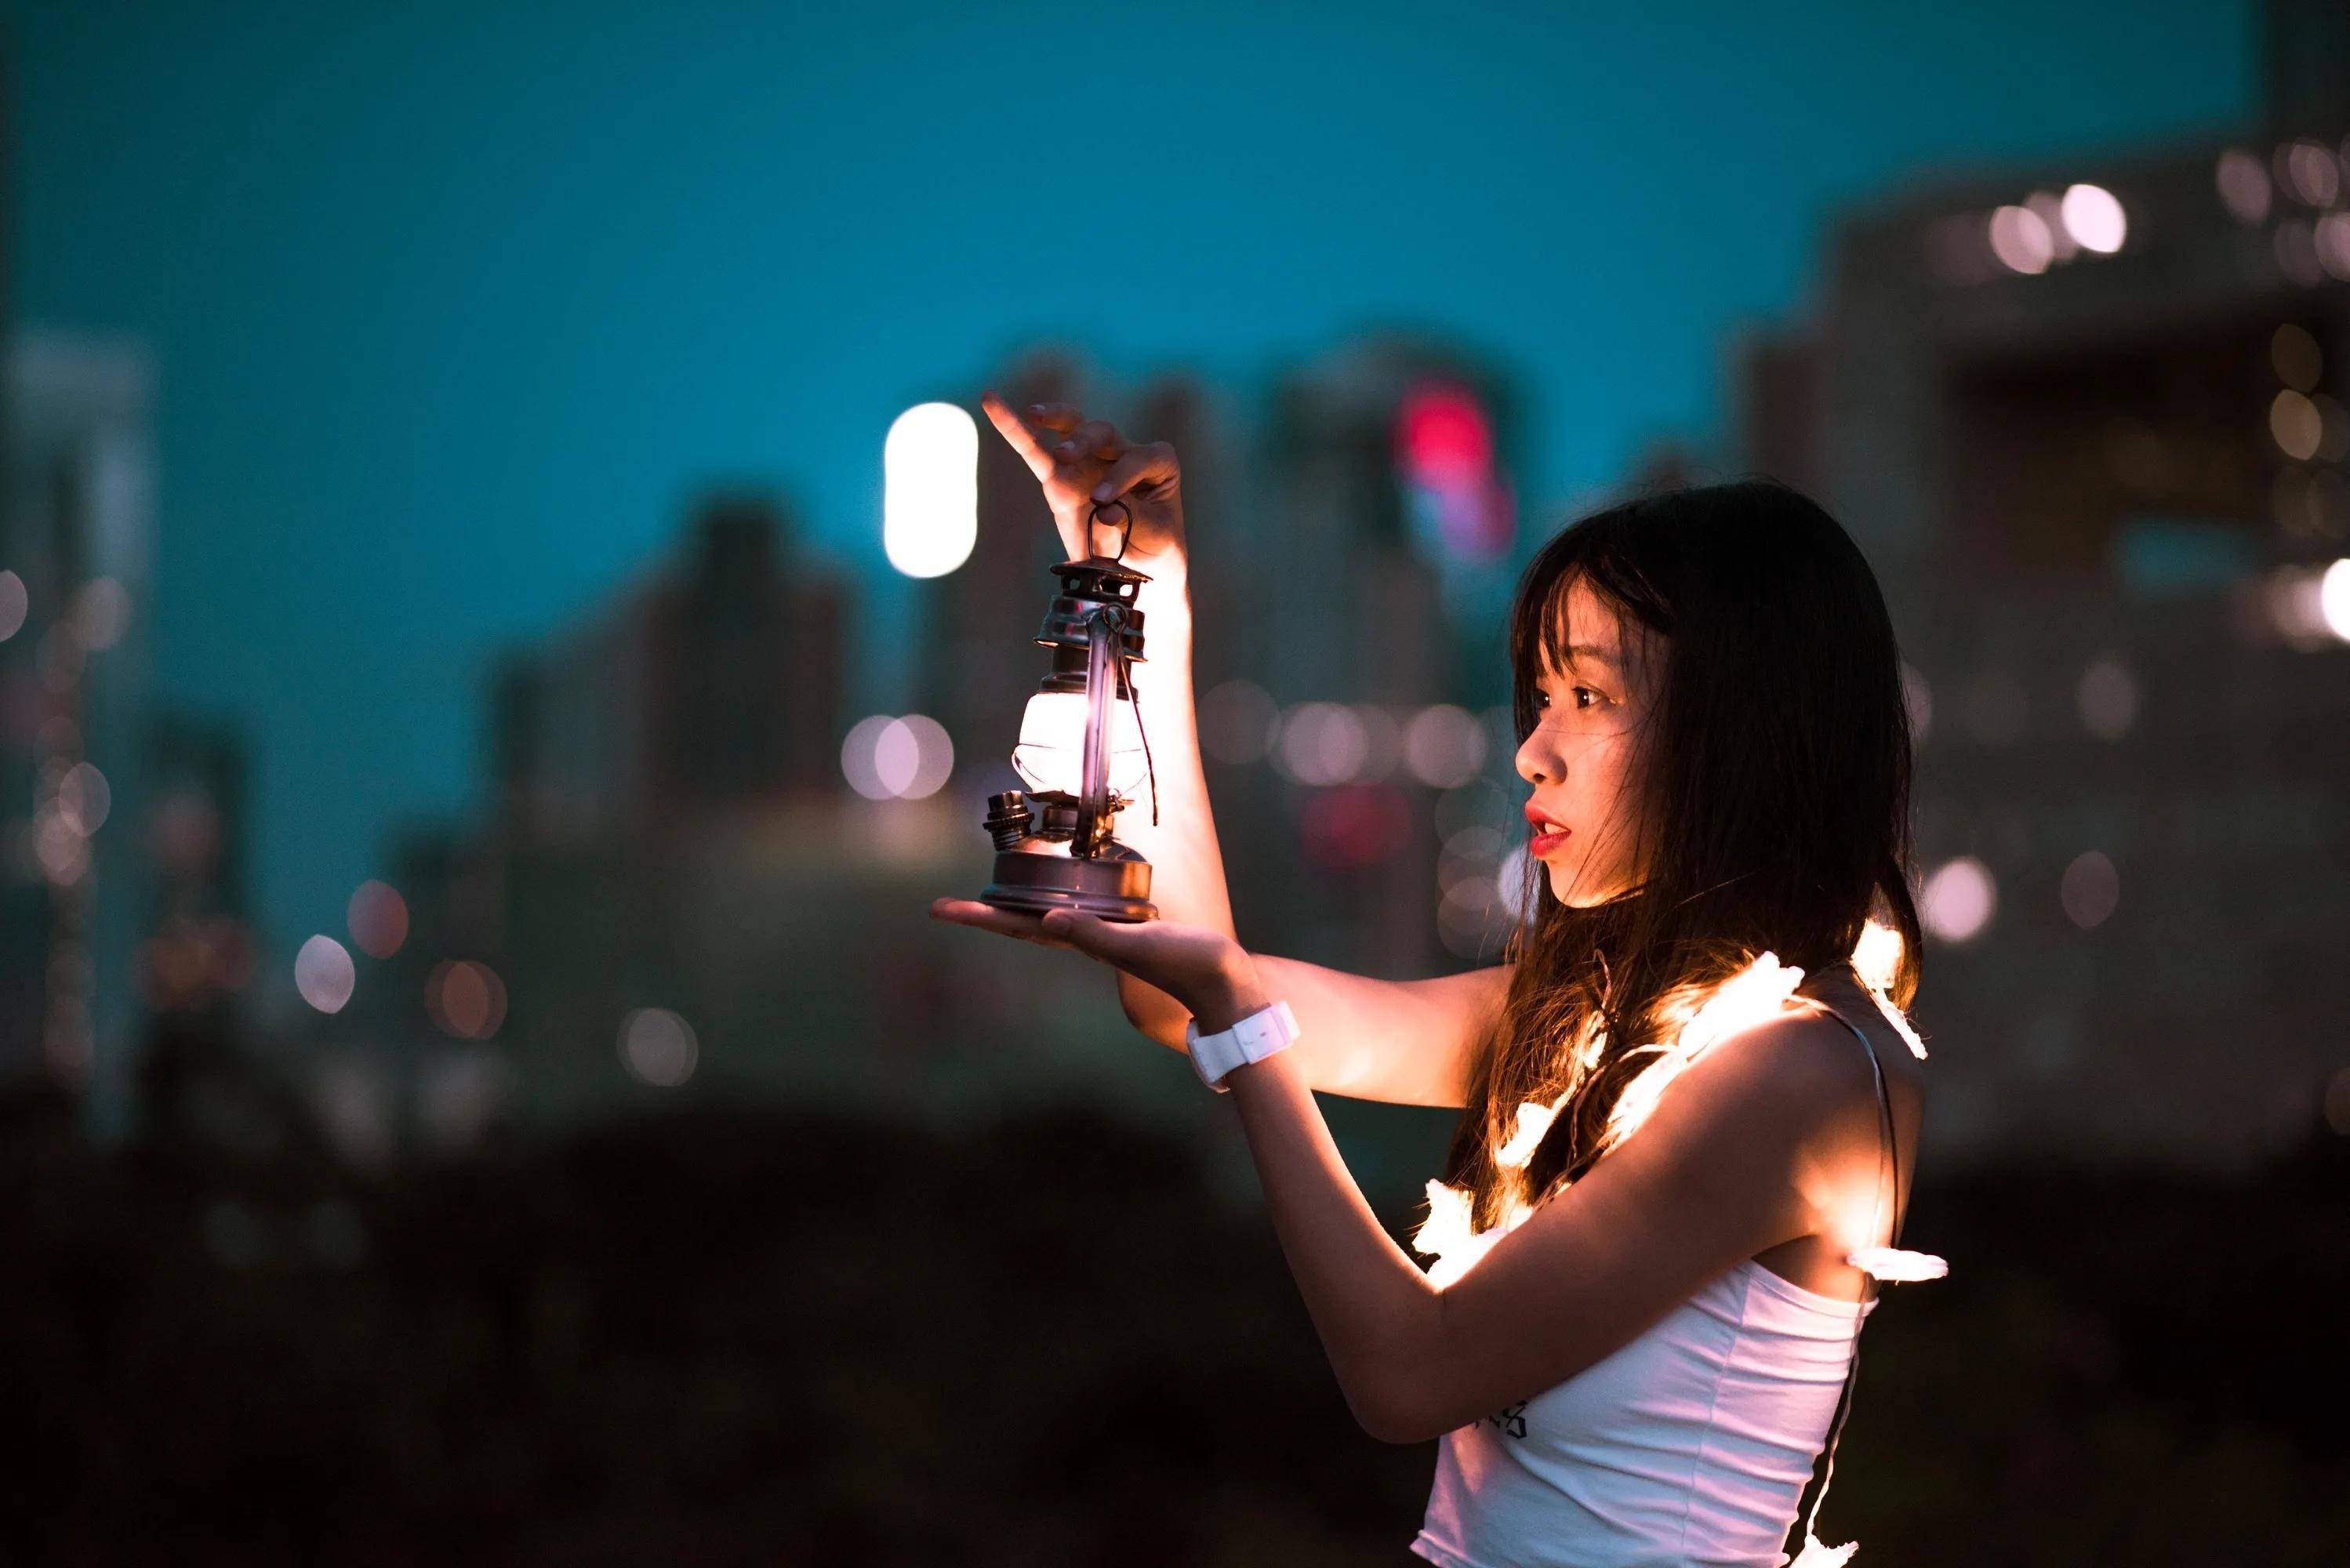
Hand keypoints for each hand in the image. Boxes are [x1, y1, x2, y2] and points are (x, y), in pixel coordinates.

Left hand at [928, 898, 1267, 1031]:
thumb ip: (1095, 935)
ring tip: (987, 898)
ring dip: (1015, 909)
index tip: (941, 910)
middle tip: (946, 907)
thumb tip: (1048, 919)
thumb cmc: (1188, 965)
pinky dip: (1056, 900)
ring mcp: (1103, 937)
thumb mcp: (1140, 945)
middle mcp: (1085, 939)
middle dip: (986, 913)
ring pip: (1045, 918)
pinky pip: (1076, 912)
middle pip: (1022, 922)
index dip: (980, 917)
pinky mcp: (1125, 930)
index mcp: (1083, 941)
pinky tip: (1055, 895)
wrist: (1226, 987)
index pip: (1019, 925)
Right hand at [980, 390, 1187, 577]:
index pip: (1139, 457)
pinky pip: (1036, 451)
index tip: (1104, 502)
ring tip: (1032, 415)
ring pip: (1071, 427)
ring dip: (1052, 418)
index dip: (1121, 475)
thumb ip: (1133, 520)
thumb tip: (1104, 511)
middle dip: (1082, 441)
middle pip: (1101, 432)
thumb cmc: (1154, 545)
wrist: (1138, 566)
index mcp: (1156, 463)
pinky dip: (1014, 429)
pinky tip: (992, 402)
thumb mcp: (1156, 536)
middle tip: (1065, 456)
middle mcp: (1122, 453)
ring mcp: (1090, 461)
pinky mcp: (1061, 478)